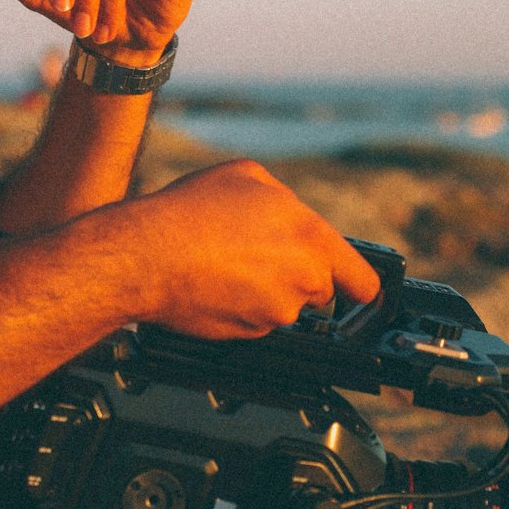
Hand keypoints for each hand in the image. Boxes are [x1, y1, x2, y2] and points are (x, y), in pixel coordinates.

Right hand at [135, 159, 381, 338]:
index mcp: (311, 236)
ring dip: (266, 292)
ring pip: (285, 307)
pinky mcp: (249, 332)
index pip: (364, 281)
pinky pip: (256, 322)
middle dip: (300, 280)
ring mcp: (277, 311)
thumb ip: (284, 198)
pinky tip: (215, 284)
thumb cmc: (189, 212)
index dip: (362, 289)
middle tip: (261, 259)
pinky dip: (241, 308)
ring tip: (228, 266)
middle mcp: (303, 279)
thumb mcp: (246, 176)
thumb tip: (292, 215)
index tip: (359, 292)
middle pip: (321, 293)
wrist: (145, 256)